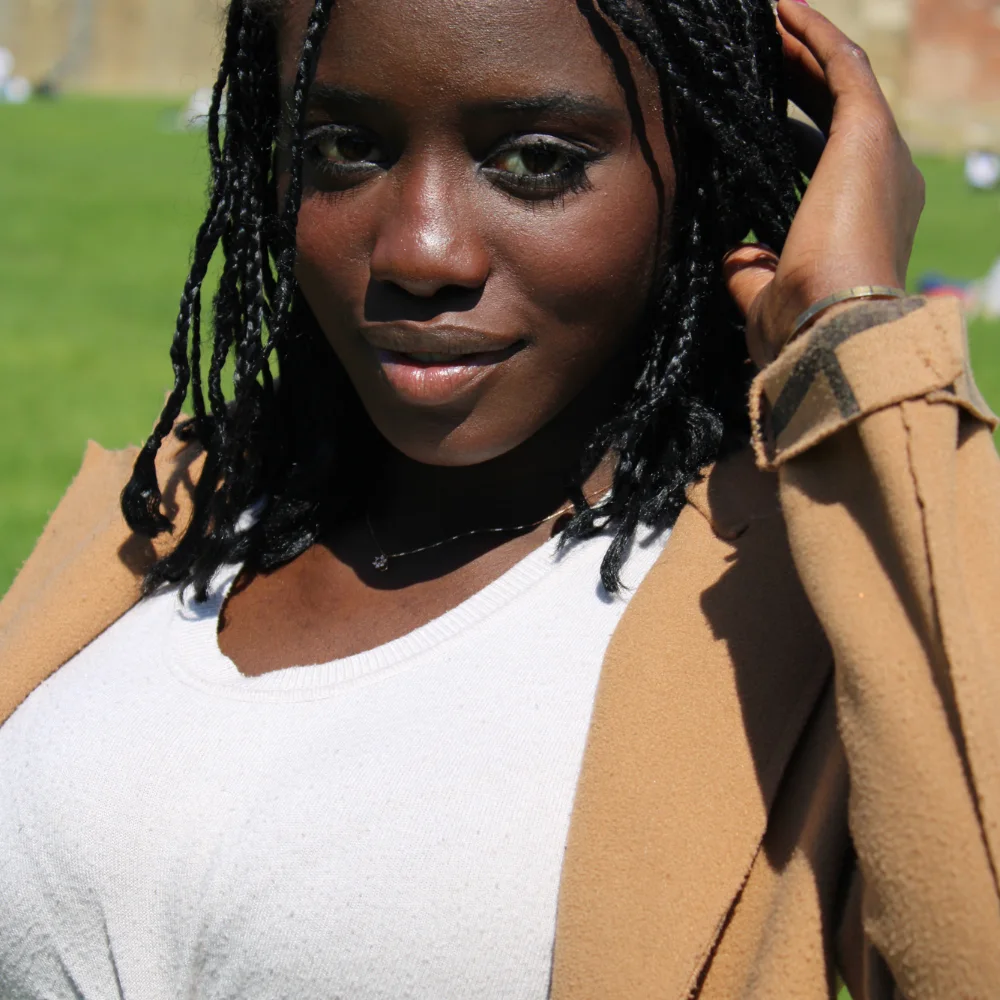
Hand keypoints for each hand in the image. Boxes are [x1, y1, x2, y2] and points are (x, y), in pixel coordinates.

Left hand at [723, 0, 925, 367]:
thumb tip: (733, 252)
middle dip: (793, 79)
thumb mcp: (767, 295)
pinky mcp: (869, 130)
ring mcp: (882, 151)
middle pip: (833, 112)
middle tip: (756, 53)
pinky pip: (841, 64)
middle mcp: (883, 178)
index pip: (821, 162)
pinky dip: (812, 35)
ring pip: (839, 79)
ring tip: (764, 21)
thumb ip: (753, 270)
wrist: (835, 326)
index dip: (788, 133)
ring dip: (800, 47)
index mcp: (862, 220)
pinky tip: (781, 11)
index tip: (752, 117)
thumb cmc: (803, 326)